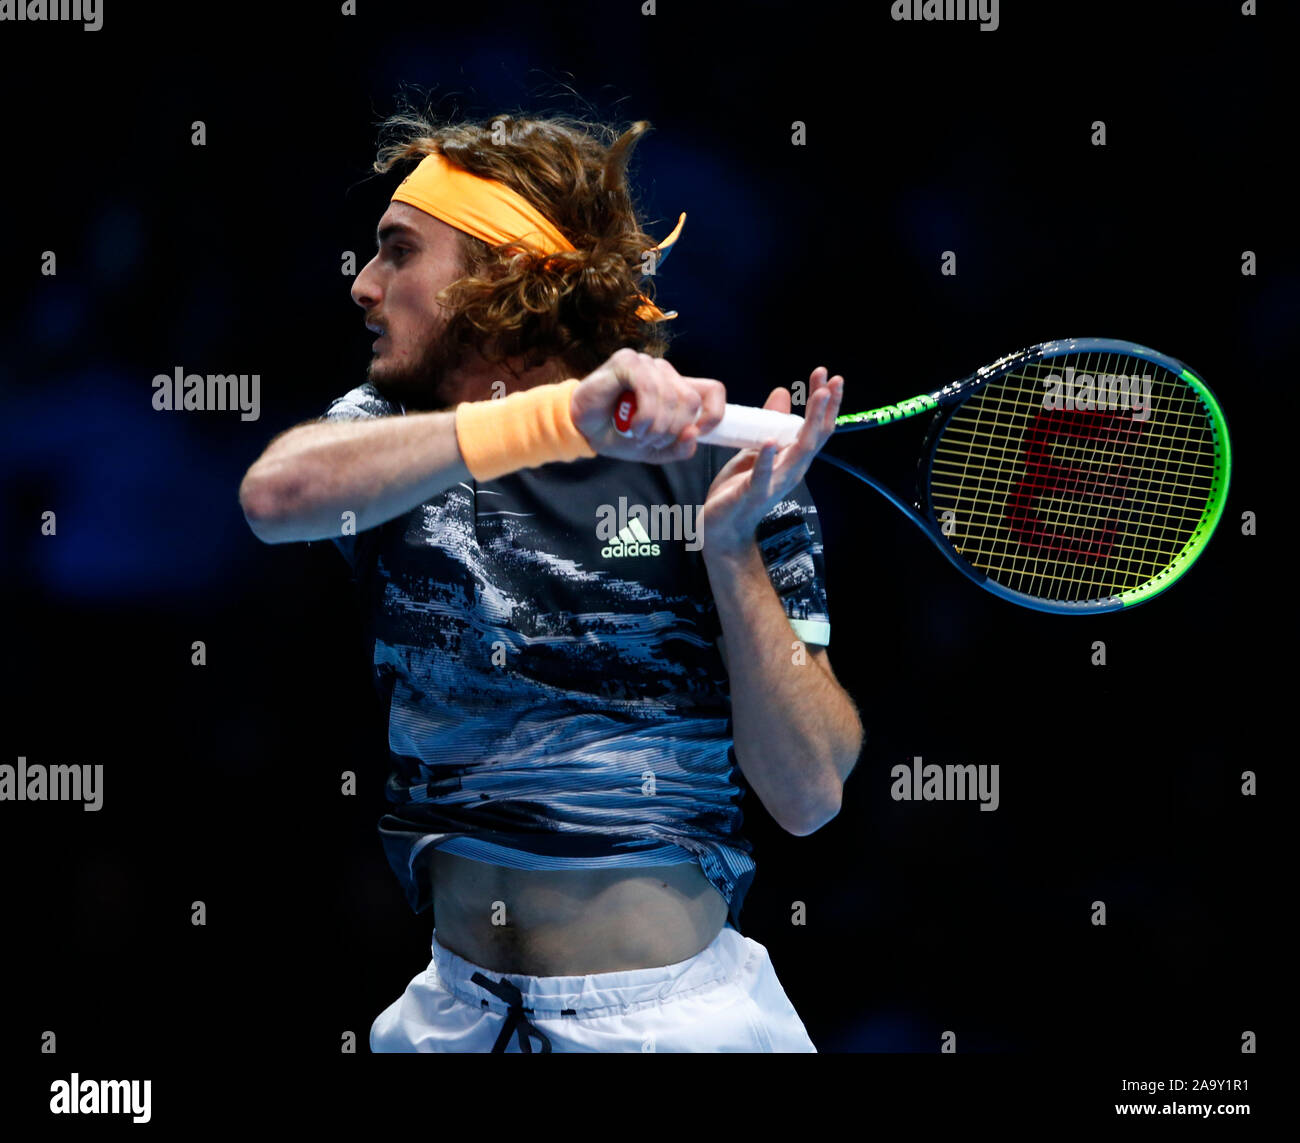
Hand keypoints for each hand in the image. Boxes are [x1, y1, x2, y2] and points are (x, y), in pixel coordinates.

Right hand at [570, 347, 725, 462]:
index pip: (714, 391)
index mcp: (677, 389)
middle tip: (650, 439)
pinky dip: (644, 414)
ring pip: (671, 397)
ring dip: (655, 426)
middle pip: (690, 401)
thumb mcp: (656, 450)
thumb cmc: (618, 435)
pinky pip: (649, 388)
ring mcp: (647, 365)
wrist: (583, 430)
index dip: (713, 414)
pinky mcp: (628, 362)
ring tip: (638, 434)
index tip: (696, 434)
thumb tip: (694, 433)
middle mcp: (666, 373)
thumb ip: (680, 447)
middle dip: (672, 430)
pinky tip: (633, 425)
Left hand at [700, 366, 843, 556]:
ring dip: (810, 423)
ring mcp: (775, 482)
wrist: (722, 529)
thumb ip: (770, 424)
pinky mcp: (753, 494)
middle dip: (824, 406)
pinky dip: (767, 459)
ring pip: (799, 451)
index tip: (826, 375)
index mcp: (791, 458)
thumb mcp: (755, 448)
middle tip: (832, 380)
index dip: (823, 402)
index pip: (815, 427)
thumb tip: (783, 393)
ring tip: (816, 398)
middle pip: (815, 435)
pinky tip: (771, 442)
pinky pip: (763, 475)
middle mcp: (791, 470)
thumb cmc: (739, 489)